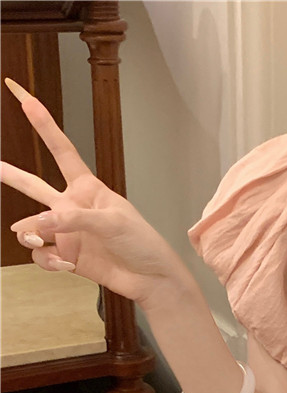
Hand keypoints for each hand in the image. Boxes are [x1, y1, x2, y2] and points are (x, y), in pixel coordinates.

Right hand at [1, 79, 187, 307]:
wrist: (150, 279)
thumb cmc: (141, 243)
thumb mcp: (112, 222)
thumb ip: (75, 219)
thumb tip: (40, 223)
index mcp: (87, 188)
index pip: (61, 150)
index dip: (44, 124)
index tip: (24, 97)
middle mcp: (71, 208)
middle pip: (33, 185)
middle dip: (11, 175)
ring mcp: (66, 233)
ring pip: (30, 227)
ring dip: (30, 234)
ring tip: (40, 239)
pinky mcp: (65, 256)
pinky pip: (41, 254)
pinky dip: (47, 260)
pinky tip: (64, 264)